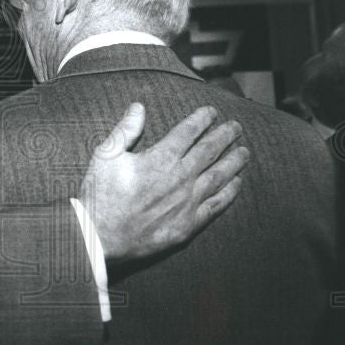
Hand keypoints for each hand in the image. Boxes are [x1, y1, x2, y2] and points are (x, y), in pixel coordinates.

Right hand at [78, 103, 248, 261]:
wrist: (100, 238)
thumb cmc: (99, 196)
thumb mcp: (105, 156)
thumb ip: (125, 130)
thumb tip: (139, 106)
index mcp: (160, 158)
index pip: (188, 131)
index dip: (202, 119)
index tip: (212, 112)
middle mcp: (180, 177)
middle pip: (210, 150)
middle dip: (225, 135)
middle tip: (236, 127)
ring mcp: (187, 202)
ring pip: (219, 175)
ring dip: (234, 161)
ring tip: (244, 151)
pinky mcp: (188, 224)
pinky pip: (216, 204)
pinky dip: (229, 191)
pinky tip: (236, 183)